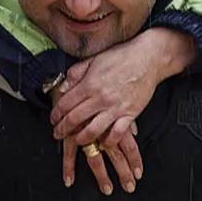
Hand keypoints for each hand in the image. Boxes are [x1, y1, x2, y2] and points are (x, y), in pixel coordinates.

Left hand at [52, 27, 194, 193]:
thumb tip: (63, 87)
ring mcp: (115, 108)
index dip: (55, 114)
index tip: (53, 120)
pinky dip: (108, 142)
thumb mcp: (94, 59)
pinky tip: (103, 143)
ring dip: (81, 139)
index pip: (65, 104)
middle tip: (58, 134)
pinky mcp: (129, 114)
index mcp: (90, 83)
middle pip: (75, 119)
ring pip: (93, 131)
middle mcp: (100, 98)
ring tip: (76, 141)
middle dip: (62, 129)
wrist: (148, 58)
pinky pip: (116, 134)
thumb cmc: (121, 57)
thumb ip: (76, 73)